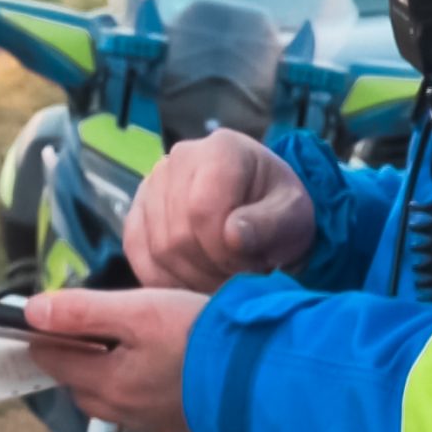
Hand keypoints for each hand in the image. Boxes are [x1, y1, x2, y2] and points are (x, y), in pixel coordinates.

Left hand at [25, 288, 204, 431]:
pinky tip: (163, 367)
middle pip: (81, 387)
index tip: (41, 319)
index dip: (42, 337)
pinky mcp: (184, 427)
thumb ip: (83, 312)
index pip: (52, 363)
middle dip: (76, 360)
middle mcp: (126, 413)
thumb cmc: (201, 339)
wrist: (266, 380)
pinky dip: (141, 386)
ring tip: (127, 345)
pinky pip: (146, 407)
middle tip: (89, 328)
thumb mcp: (139, 312)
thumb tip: (31, 312)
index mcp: (108, 385)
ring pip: (114, 399)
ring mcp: (157, 424)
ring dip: (110, 375)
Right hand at [123, 128, 313, 292]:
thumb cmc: (280, 210)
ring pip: (158, 250)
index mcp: (221, 151)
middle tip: (239, 276)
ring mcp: (152, 185)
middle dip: (211, 269)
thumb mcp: (294, 216)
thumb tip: (232, 236)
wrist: (262, 207)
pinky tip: (196, 279)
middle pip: (178, 235)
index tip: (249, 265)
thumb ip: (268, 224)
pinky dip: (167, 280)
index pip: (202, 210)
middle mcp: (178, 160)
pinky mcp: (137, 212)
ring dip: (193, 278)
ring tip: (223, 275)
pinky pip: (138, 255)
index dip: (223, 251)